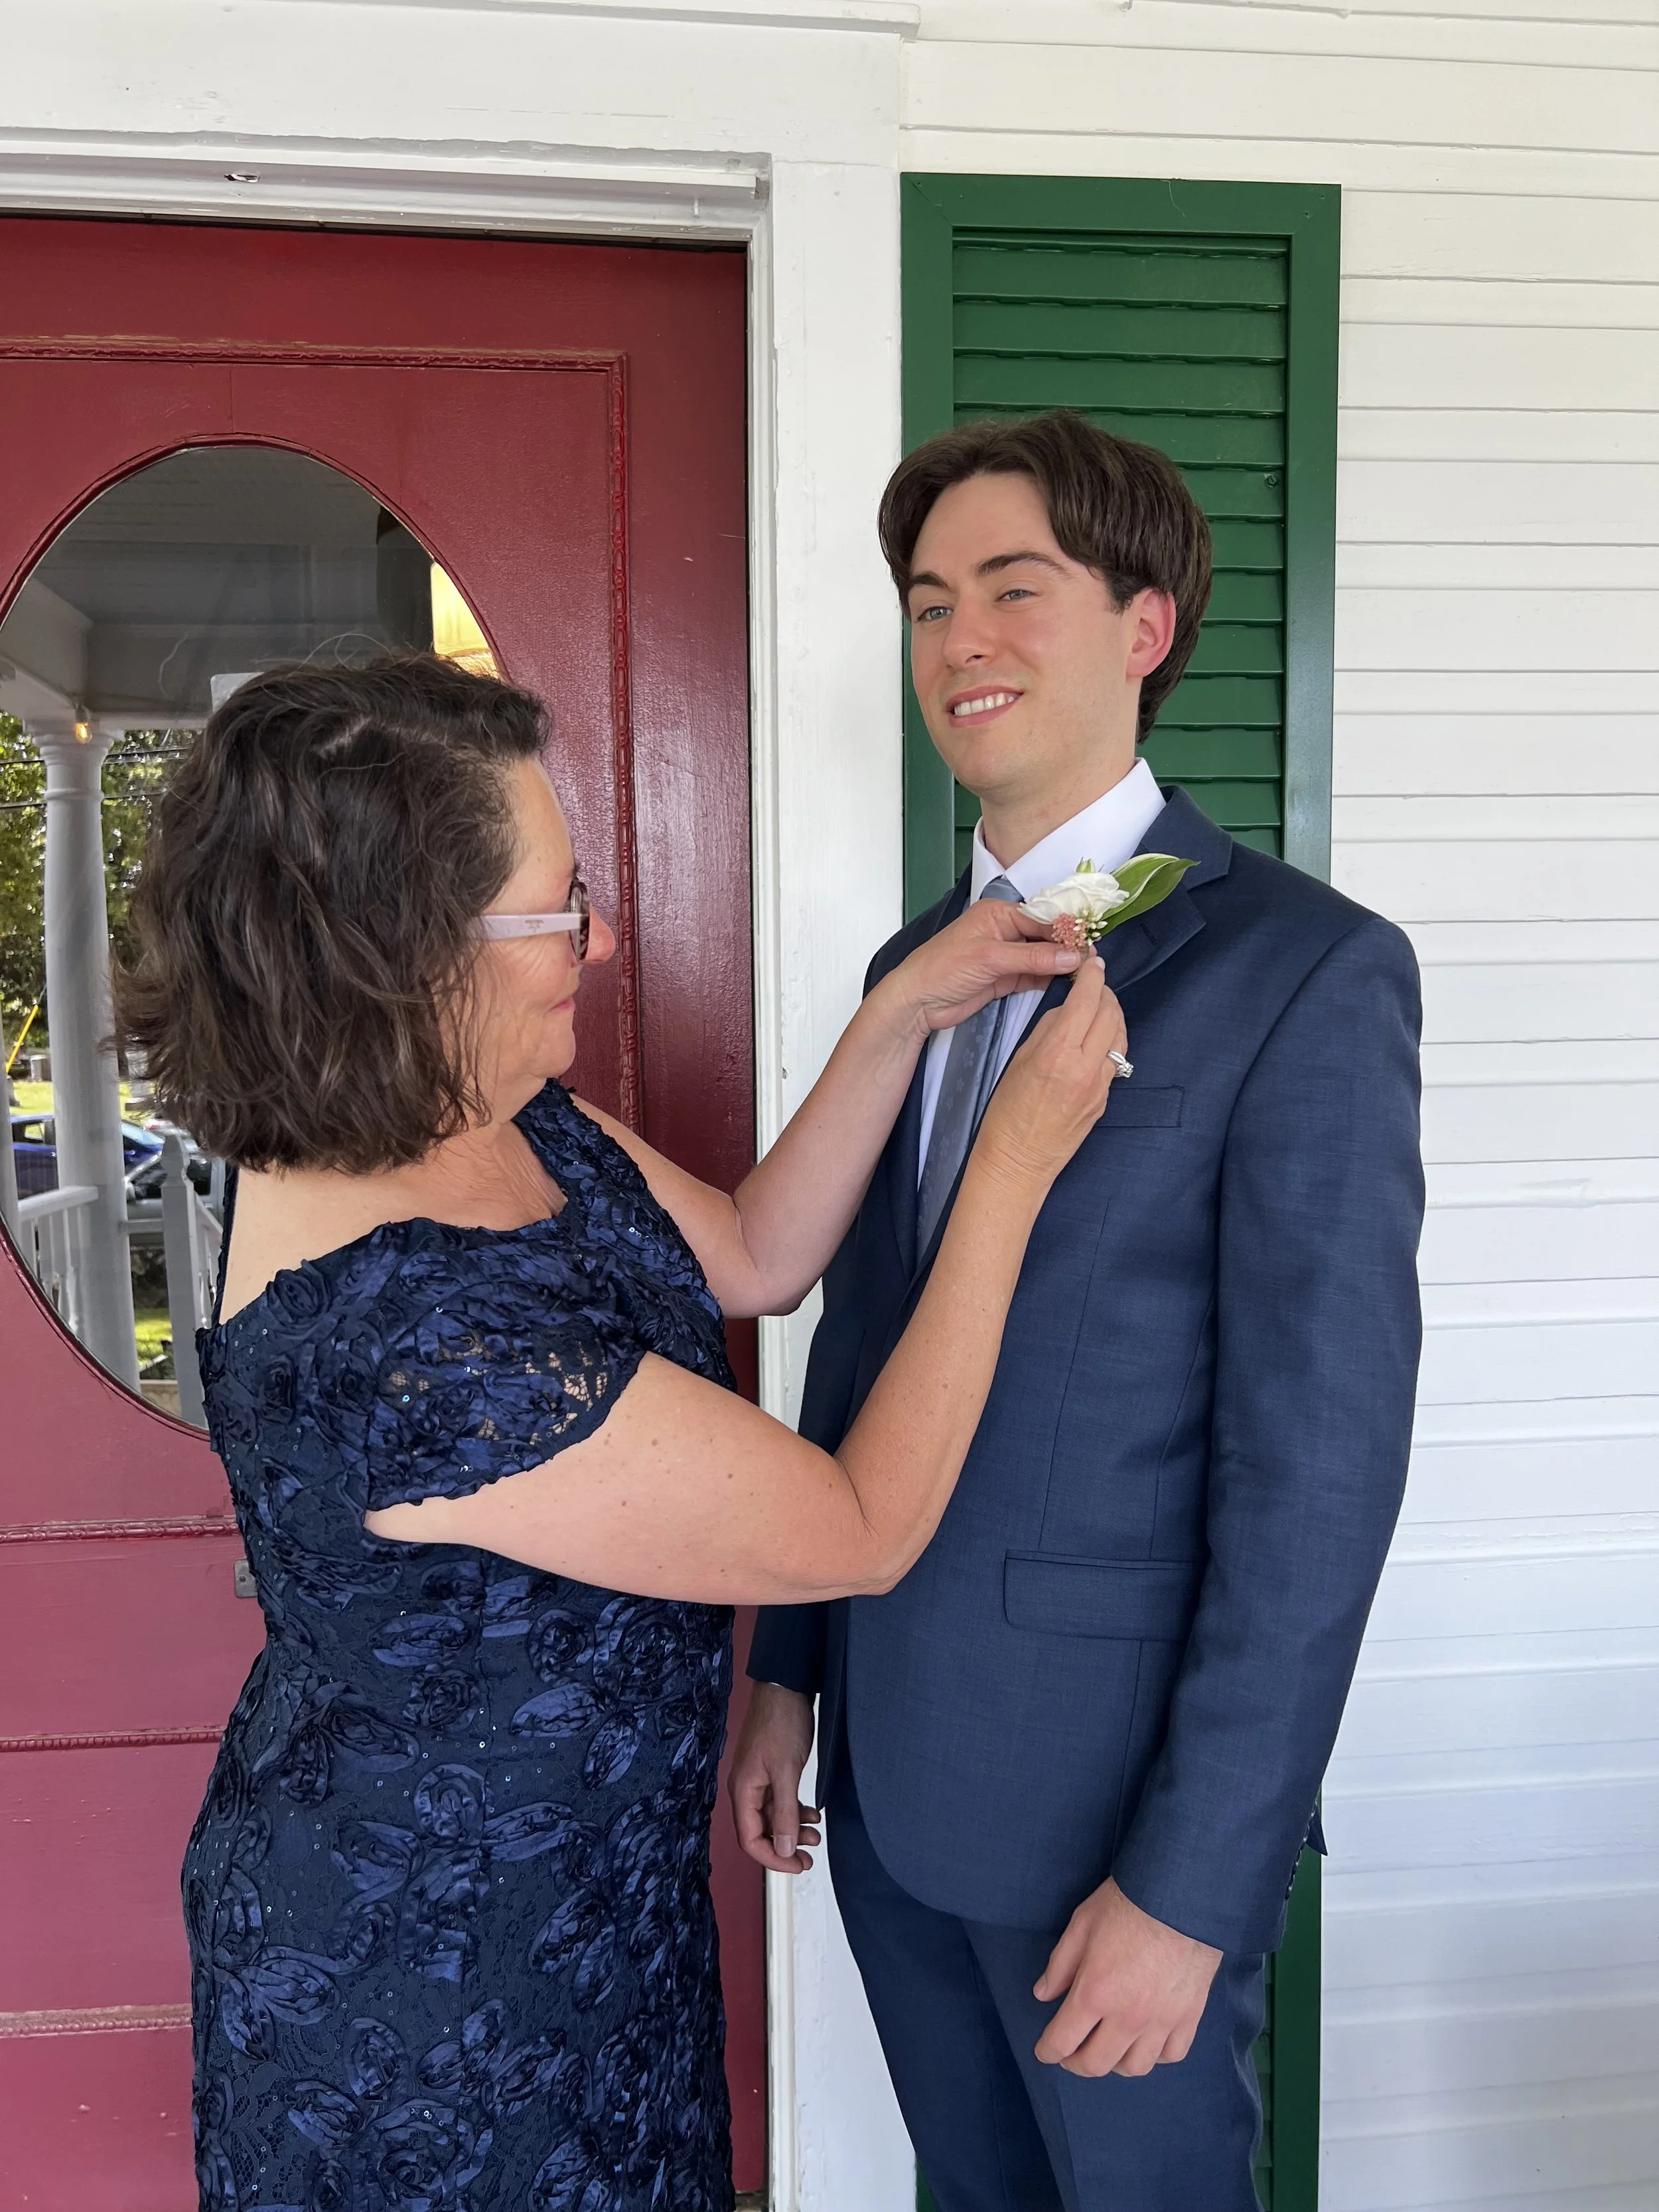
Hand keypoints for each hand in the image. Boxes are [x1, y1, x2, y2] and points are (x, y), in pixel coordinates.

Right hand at [728, 1683, 819, 1873]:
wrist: (786, 1687)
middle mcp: (746, 1788)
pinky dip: (795, 1811)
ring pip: (772, 1817)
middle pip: (761, 1831)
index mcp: (743, 1791)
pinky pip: (779, 1801)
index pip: (751, 1839)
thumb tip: (784, 1848)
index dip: (773, 1858)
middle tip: (809, 1857)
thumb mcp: (786, 1771)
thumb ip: (785, 1812)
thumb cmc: (781, 1723)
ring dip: (792, 1829)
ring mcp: (758, 1779)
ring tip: (815, 1834)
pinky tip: (812, 1813)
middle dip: (784, 1846)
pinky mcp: (771, 1770)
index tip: (797, 1866)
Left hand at [887, 902, 1081, 1040]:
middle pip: (1045, 936)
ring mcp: (1006, 956)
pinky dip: (1051, 979)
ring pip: (1043, 957)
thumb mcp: (989, 958)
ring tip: (1089, 971)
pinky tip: (1069, 983)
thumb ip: (1032, 958)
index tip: (1089, 941)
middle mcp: (1005, 931)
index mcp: (998, 914)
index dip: (1065, 929)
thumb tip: (1070, 956)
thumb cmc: (941, 968)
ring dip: (1062, 964)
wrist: (917, 1002)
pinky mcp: (1006, 979)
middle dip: (1067, 947)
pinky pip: (1035, 975)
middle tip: (1094, 958)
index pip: (1041, 917)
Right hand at [975, 956, 1125, 1187]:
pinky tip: (1096, 1040)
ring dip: (1112, 1016)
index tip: (1093, 963)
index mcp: (1058, 1054)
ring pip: (1120, 1037)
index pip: (1086, 1002)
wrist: (1018, 1162)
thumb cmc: (1006, 1113)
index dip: (1093, 976)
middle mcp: (1085, 1068)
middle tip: (1095, 983)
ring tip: (1099, 1007)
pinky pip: (1115, 1061)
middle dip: (1105, 993)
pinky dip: (1109, 1042)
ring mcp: (1100, 1087)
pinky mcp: (1104, 1101)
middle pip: (1111, 1015)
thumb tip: (1068, 1010)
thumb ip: (1047, 1031)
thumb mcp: (1019, 1061)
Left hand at [1033, 1877, 1221, 2076]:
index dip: (1048, 2052)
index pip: (1062, 2041)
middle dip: (1076, 2064)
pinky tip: (1145, 2042)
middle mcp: (1128, 2017)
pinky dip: (1155, 2056)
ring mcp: (1162, 2021)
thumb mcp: (1081, 1924)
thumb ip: (1060, 1964)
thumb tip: (1043, 1994)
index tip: (1044, 2052)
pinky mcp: (1189, 2016)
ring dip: (1115, 2064)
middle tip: (1070, 2054)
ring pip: (1135, 2067)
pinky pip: (1171, 2055)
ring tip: (1108, 2049)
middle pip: (1097, 2064)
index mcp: (1095, 1993)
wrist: (1181, 1894)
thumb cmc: (1127, 1904)